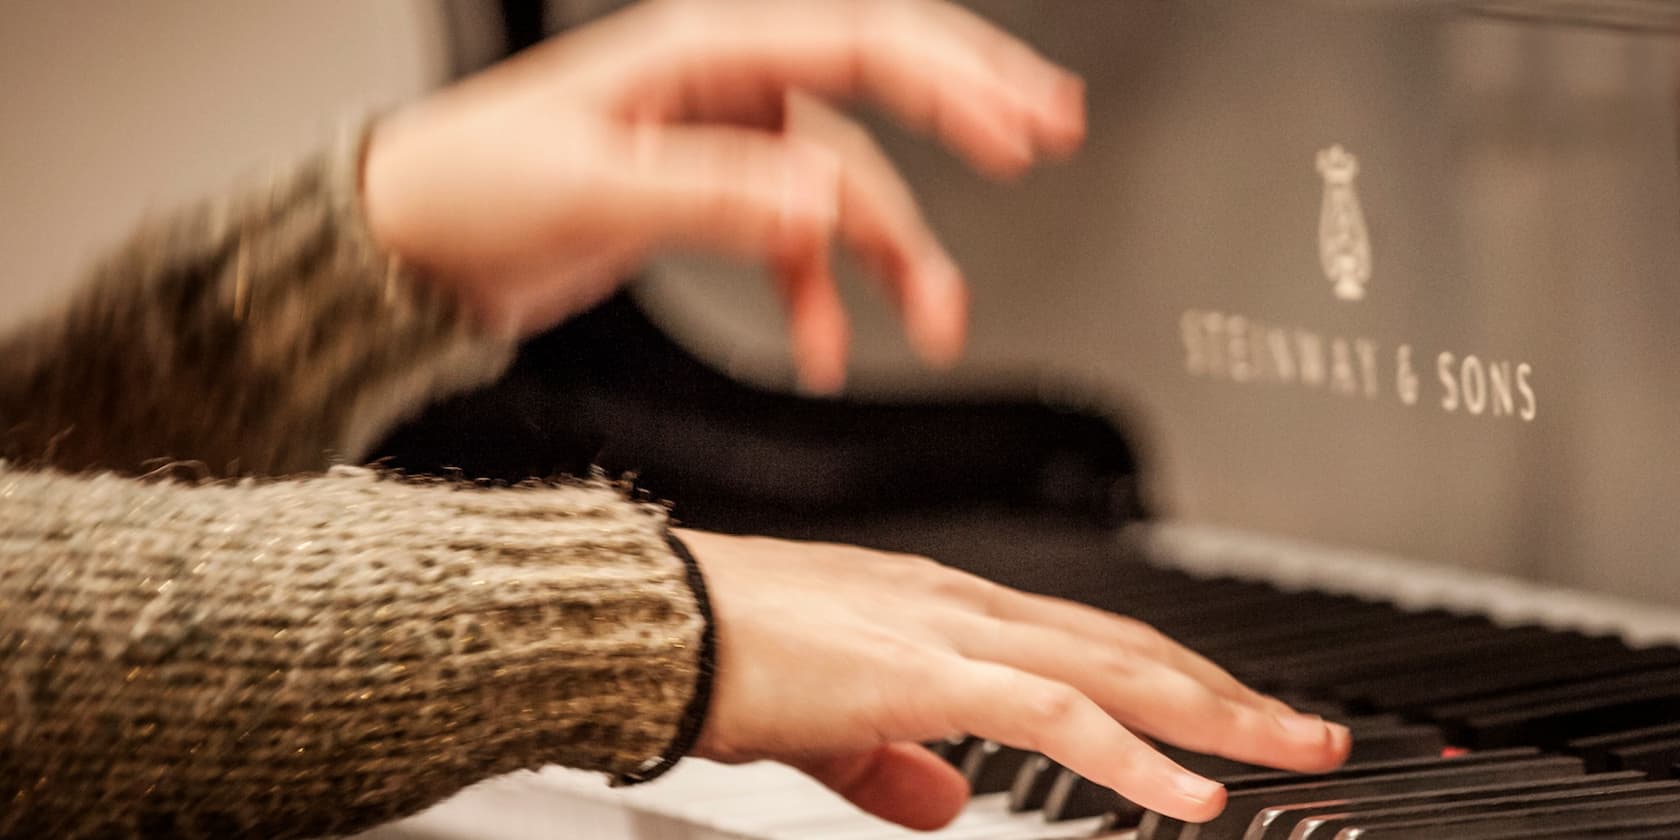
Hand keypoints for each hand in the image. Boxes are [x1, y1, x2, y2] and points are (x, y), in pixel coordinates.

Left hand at [360, 0, 1084, 391]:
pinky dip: (821, 298)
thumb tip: (823, 209)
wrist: (411, 248)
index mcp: (705, 52)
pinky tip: (827, 351)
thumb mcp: (594, 189)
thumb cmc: (471, 191)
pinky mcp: (714, 199)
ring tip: (937, 323)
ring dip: (895, 258)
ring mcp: (726, 143)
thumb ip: (717, 196)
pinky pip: (799, 243)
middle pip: (879, 86)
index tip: (1023, 127)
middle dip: (967, 114)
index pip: (863, 44)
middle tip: (1048, 137)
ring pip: (847, 188)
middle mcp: (727, 86)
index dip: (955, 81)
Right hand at [677, 528, 1351, 829]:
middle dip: (1228, 692)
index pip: (1086, 641)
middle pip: (1129, 648)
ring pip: (1116, 671)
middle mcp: (963, 604)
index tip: (1230, 715)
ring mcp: (949, 627)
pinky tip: (1189, 793)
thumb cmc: (718, 653)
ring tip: (1293, 752)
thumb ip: (891, 764)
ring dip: (1215, 715)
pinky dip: (1133, 755)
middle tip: (1309, 730)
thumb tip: (946, 802)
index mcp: (943, 607)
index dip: (1168, 679)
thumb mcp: (824, 723)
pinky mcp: (924, 670)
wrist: (648, 619)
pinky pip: (1055, 716)